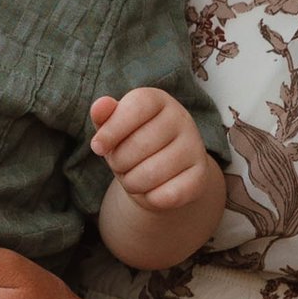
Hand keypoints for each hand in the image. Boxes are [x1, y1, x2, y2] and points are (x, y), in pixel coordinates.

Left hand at [90, 88, 223, 223]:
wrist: (163, 174)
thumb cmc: (132, 144)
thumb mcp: (114, 129)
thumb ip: (104, 116)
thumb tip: (100, 106)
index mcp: (158, 100)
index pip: (136, 106)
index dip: (112, 129)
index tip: (97, 147)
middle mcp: (182, 118)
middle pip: (139, 144)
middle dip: (119, 162)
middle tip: (120, 164)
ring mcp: (195, 147)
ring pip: (151, 173)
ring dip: (131, 182)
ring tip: (134, 177)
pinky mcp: (200, 176)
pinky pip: (167, 195)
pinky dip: (151, 198)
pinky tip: (152, 191)